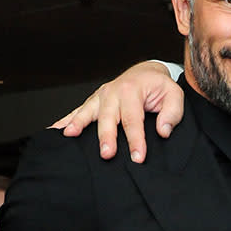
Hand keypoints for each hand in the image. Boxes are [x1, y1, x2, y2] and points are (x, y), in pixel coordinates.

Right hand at [51, 61, 183, 162]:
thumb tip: (163, 131)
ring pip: (88, 112)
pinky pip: (78, 111)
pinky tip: (56, 130)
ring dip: (78, 124)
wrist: (146, 73)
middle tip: (107, 155)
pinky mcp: (94, 101)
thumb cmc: (160, 88)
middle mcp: (113, 92)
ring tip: (69, 136)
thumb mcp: (174, 95)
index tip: (137, 157)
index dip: (135, 139)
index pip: (133, 118)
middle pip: (108, 117)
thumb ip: (172, 113)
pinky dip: (66, 120)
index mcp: (132, 90)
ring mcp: (101, 96)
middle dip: (106, 136)